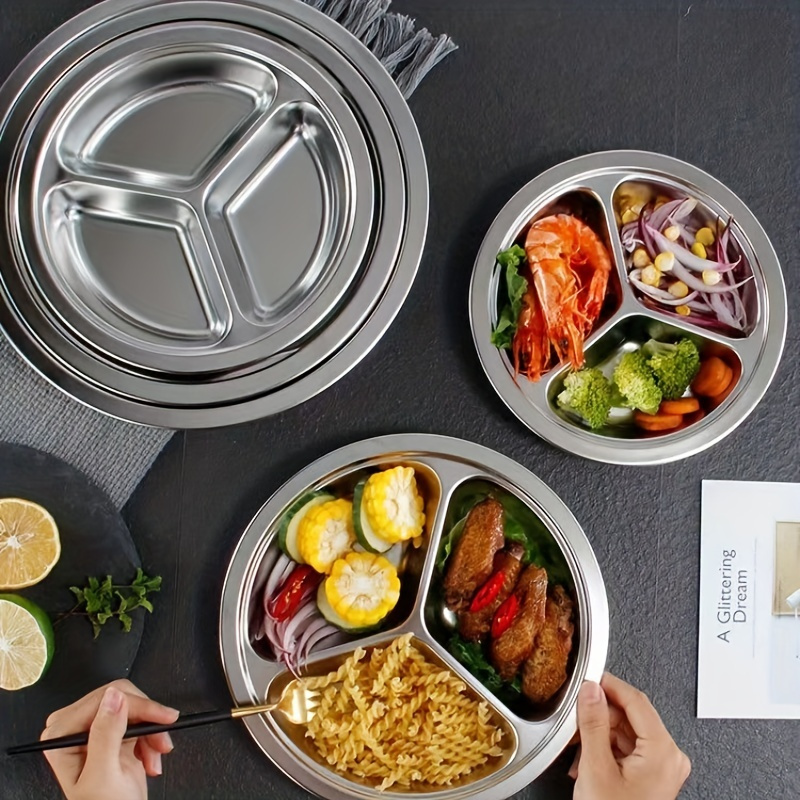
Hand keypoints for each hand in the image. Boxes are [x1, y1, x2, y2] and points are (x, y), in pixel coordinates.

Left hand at [40, 679, 178, 799]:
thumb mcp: (104, 777)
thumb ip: (106, 735)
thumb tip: (114, 697)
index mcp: (62, 735)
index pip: (106, 700)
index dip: (138, 707)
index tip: (162, 718)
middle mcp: (75, 729)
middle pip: (122, 699)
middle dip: (148, 721)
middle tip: (162, 739)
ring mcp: (95, 732)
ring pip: (135, 709)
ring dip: (152, 732)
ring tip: (157, 755)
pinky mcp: (114, 736)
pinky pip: (141, 721)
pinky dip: (152, 738)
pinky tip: (151, 758)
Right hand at [570, 673, 690, 799]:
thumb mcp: (597, 768)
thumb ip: (593, 723)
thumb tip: (591, 690)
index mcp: (664, 751)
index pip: (636, 699)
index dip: (609, 684)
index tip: (589, 676)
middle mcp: (670, 758)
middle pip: (631, 716)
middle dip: (599, 715)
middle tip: (576, 716)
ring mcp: (663, 769)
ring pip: (627, 732)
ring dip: (599, 734)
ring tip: (578, 745)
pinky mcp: (653, 778)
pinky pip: (628, 749)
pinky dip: (606, 749)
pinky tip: (587, 759)